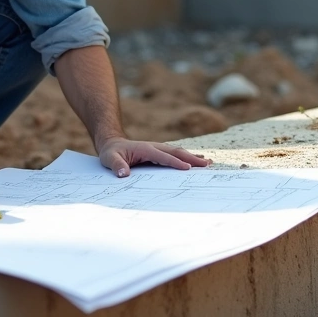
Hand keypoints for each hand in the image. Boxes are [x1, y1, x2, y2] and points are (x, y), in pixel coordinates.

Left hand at [97, 137, 211, 177]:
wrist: (112, 144)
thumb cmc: (111, 153)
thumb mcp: (110, 159)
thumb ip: (117, 166)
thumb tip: (123, 174)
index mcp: (145, 149)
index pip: (163, 156)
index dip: (175, 162)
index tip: (188, 168)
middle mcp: (154, 147)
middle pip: (176, 152)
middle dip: (191, 158)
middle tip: (206, 164)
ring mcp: (158, 149)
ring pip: (178, 152)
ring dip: (192, 156)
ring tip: (208, 162)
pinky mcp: (159, 152)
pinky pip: (175, 154)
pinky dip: (187, 157)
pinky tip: (197, 160)